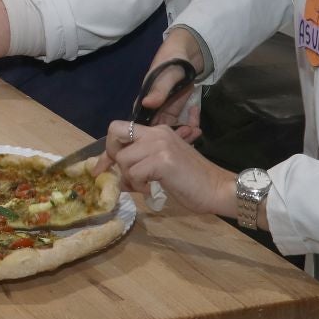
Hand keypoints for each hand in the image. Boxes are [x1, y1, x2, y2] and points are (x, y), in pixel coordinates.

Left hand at [97, 121, 235, 215]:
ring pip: (123, 159)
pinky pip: (134, 173)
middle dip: (111, 156)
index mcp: (158, 132)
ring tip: (144, 186)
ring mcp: (160, 145)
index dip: (107, 149)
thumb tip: (118, 179)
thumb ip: (140, 166)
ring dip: (129, 178)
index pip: (121, 129)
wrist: (217, 188)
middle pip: (115, 134)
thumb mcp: (162, 168)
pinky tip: (151, 190)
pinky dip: (138, 186)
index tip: (101, 167)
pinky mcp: (162, 161)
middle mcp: (157, 133)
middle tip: (124, 175)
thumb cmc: (192, 181)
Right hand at [143, 27, 205, 135]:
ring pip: (170, 129)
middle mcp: (151, 108)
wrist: (189, 52)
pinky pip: (180, 123)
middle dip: (173, 136)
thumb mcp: (167, 74)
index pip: (142, 125)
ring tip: (195, 130)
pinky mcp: (175, 110)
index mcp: (144, 101)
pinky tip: (196, 118)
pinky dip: (189, 124)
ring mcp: (164, 110)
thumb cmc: (173, 60)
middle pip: (157, 131)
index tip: (168, 140)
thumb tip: (147, 104)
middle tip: (189, 134)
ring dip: (183, 132)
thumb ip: (159, 90)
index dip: (152, 136)